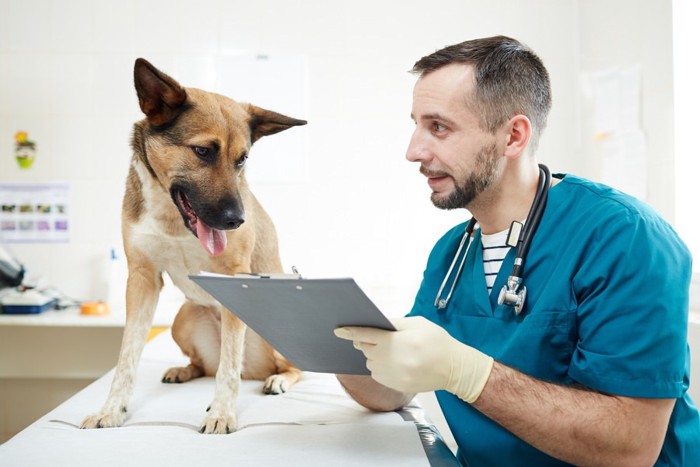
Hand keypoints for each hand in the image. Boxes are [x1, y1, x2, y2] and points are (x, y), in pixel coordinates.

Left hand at [334, 316, 493, 402]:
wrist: (454, 368)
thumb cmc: (436, 342)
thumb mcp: (416, 323)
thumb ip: (393, 324)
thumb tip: (372, 324)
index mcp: (398, 341)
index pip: (366, 335)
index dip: (350, 331)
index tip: (339, 330)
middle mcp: (393, 359)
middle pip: (366, 348)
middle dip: (368, 341)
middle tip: (381, 338)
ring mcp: (393, 375)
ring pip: (370, 362)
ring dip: (375, 355)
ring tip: (394, 351)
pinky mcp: (395, 385)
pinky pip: (377, 374)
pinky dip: (380, 366)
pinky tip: (396, 361)